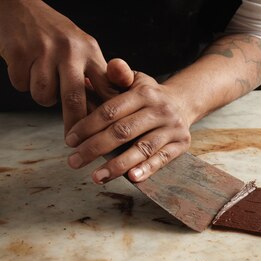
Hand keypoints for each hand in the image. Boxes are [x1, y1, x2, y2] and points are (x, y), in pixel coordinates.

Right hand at [0, 0, 112, 131]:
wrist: (19, 6)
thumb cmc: (57, 36)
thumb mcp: (83, 49)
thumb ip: (95, 77)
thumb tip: (107, 115)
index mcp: (90, 51)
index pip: (105, 88)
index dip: (107, 115)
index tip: (107, 135)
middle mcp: (70, 50)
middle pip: (74, 98)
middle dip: (75, 125)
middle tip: (73, 142)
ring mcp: (42, 50)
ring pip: (44, 95)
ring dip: (43, 96)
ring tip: (44, 80)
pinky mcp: (18, 52)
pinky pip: (22, 85)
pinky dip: (22, 82)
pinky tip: (26, 67)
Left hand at [66, 59, 191, 183]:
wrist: (184, 102)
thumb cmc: (149, 95)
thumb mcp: (134, 79)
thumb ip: (115, 75)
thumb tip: (89, 77)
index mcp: (144, 93)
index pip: (111, 111)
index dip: (88, 127)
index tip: (70, 141)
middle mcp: (160, 110)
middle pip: (123, 132)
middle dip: (95, 148)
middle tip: (74, 162)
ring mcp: (172, 128)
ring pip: (142, 148)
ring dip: (118, 165)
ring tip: (96, 177)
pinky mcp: (181, 143)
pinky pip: (162, 159)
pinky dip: (147, 169)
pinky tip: (131, 178)